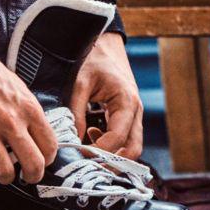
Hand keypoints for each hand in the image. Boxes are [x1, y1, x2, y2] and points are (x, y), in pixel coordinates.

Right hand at [0, 19, 56, 183]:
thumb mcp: (15, 87)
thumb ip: (26, 111)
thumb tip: (31, 133)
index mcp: (27, 107)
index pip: (50, 145)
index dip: (47, 159)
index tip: (41, 161)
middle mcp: (10, 121)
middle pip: (34, 165)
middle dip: (32, 176)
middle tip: (26, 177)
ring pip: (5, 172)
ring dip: (4, 176)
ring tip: (0, 171)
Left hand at [70, 32, 142, 158]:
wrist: (104, 43)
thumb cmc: (92, 59)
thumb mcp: (79, 84)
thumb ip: (76, 113)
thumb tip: (72, 140)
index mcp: (127, 102)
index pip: (117, 138)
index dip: (99, 151)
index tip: (79, 156)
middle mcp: (136, 111)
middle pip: (133, 149)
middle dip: (113, 162)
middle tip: (88, 167)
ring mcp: (134, 114)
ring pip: (131, 146)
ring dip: (112, 155)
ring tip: (87, 152)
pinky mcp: (128, 115)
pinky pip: (125, 138)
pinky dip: (111, 145)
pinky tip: (90, 137)